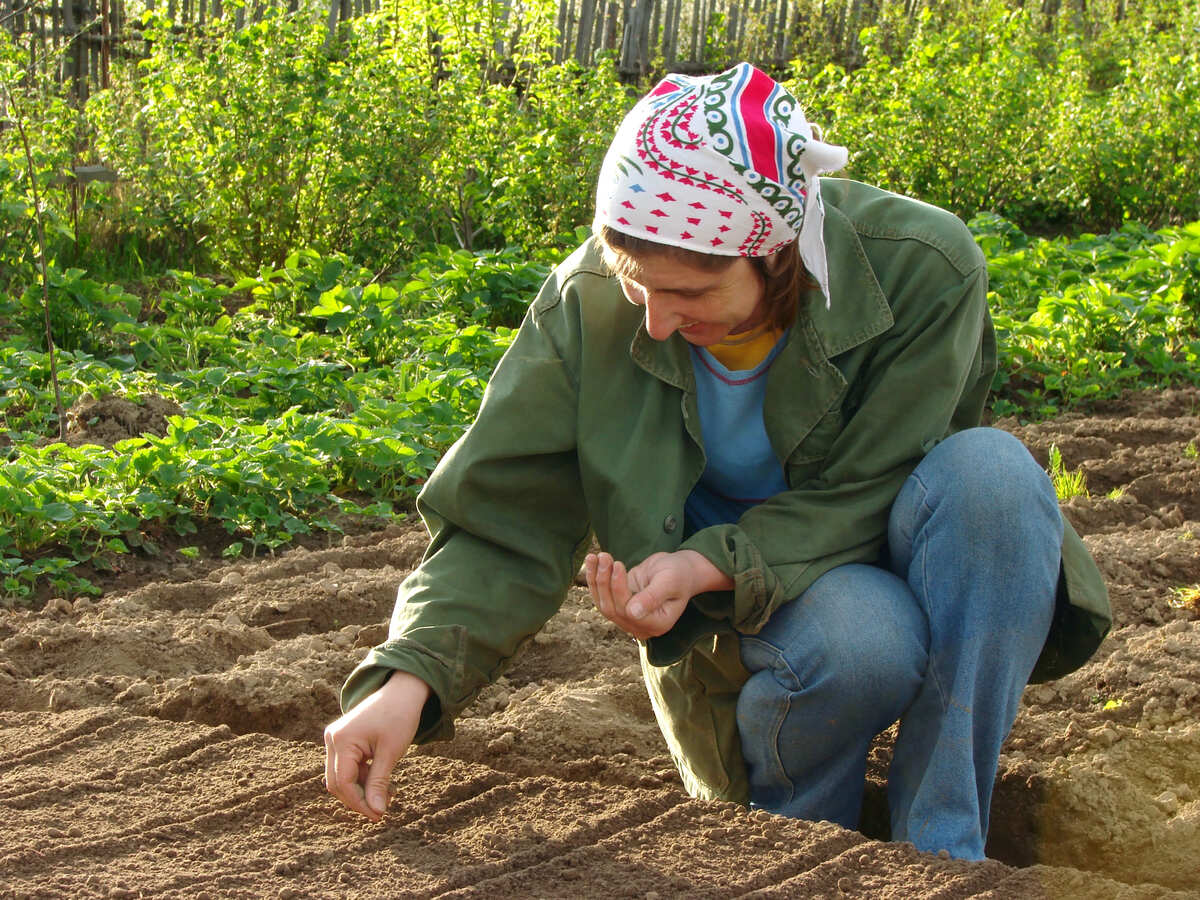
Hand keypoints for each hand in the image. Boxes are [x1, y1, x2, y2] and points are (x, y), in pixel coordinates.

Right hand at [323, 670, 429, 821]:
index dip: (359, 803)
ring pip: (342, 777)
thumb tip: (376, 812)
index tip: (378, 816)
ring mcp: (336, 739)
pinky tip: (383, 783)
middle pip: (337, 783)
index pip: (344, 783)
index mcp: (342, 740)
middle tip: (381, 810)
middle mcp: (333, 739)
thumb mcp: (391, 752)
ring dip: (362, 789)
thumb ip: (379, 783)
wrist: (402, 692)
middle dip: (359, 799)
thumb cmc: (399, 717)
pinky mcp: (343, 740)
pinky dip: (363, 778)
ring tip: (389, 793)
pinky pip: (348, 767)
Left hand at [584, 549, 730, 640]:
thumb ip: (652, 598)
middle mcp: (641, 625)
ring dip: (596, 579)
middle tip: (604, 556)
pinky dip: (594, 579)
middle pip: (612, 609)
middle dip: (604, 581)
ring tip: (595, 556)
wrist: (680, 569)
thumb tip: (632, 613)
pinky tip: (591, 561)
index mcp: (657, 623)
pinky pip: (602, 596)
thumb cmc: (679, 573)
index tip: (617, 564)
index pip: (628, 612)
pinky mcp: (620, 605)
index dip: (619, 589)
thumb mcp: (669, 581)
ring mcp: (629, 617)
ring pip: (603, 603)